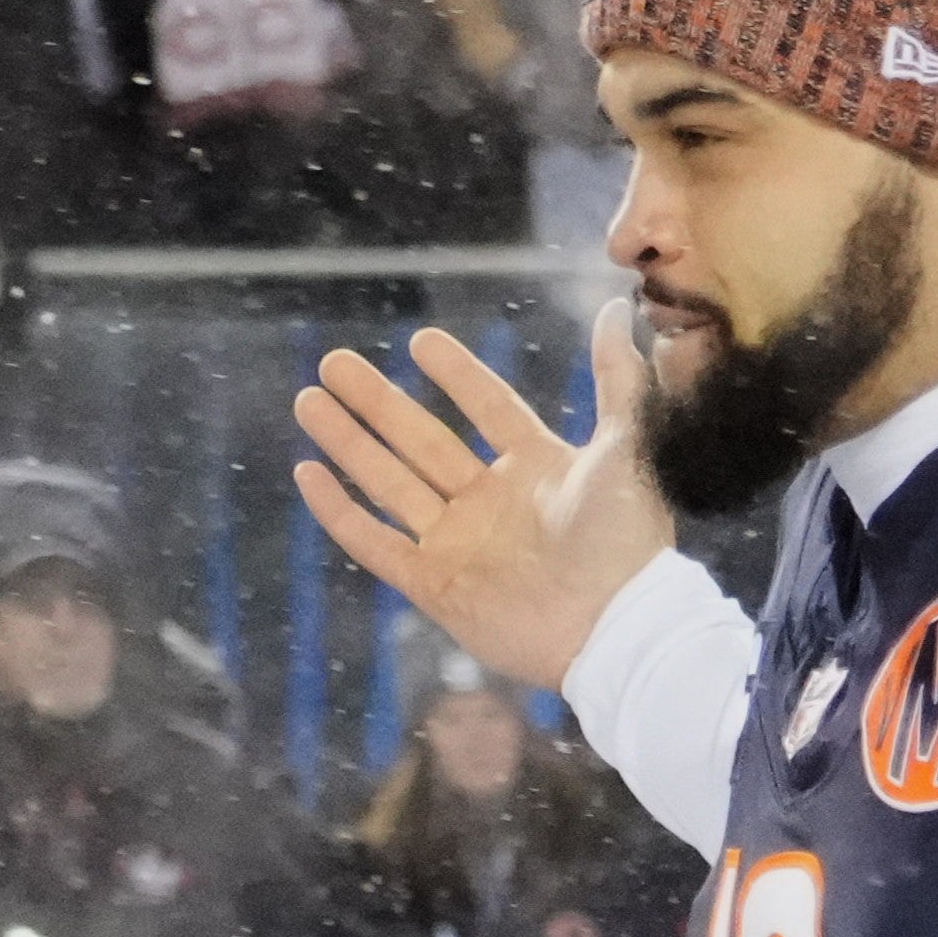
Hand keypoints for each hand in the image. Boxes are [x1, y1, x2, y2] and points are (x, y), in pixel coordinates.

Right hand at [291, 308, 675, 693]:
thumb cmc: (628, 543)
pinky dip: (341, 511)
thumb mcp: (628, 446)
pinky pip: (376, 543)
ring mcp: (461, 546)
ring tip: (309, 400)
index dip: (457, 375)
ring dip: (348, 443)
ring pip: (390, 483)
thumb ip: (618, 379)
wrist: (615, 627)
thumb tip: (620, 309)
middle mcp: (494, 505)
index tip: (421, 340)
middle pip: (421, 440)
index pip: (488, 408)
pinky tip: (308, 473)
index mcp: (539, 470)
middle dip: (375, 402)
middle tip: (333, 363)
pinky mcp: (436, 588)